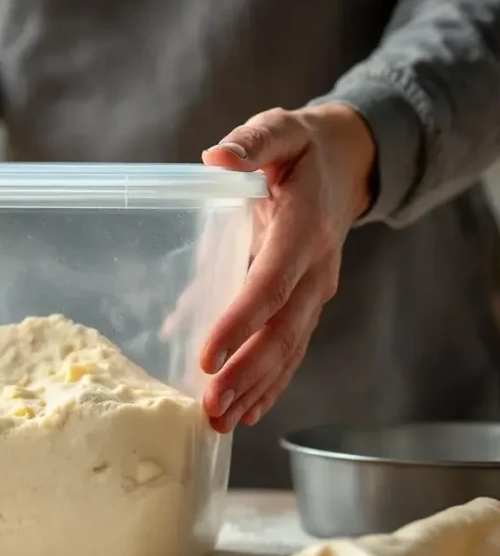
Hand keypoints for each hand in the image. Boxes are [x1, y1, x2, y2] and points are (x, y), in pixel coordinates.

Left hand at [199, 104, 375, 431]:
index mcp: (303, 229)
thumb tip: (218, 157)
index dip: (240, 323)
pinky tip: (245, 413)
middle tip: (210, 408)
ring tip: (220, 424)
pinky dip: (270, 384)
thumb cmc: (302, 149)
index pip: (270, 284)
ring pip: (289, 351)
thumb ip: (252, 142)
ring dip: (255, 390)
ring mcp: (316, 292)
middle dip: (246, 374)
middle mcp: (316, 269)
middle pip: (282, 332)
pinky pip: (292, 351)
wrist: (348, 163)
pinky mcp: (308, 304)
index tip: (207, 357)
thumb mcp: (279, 131)